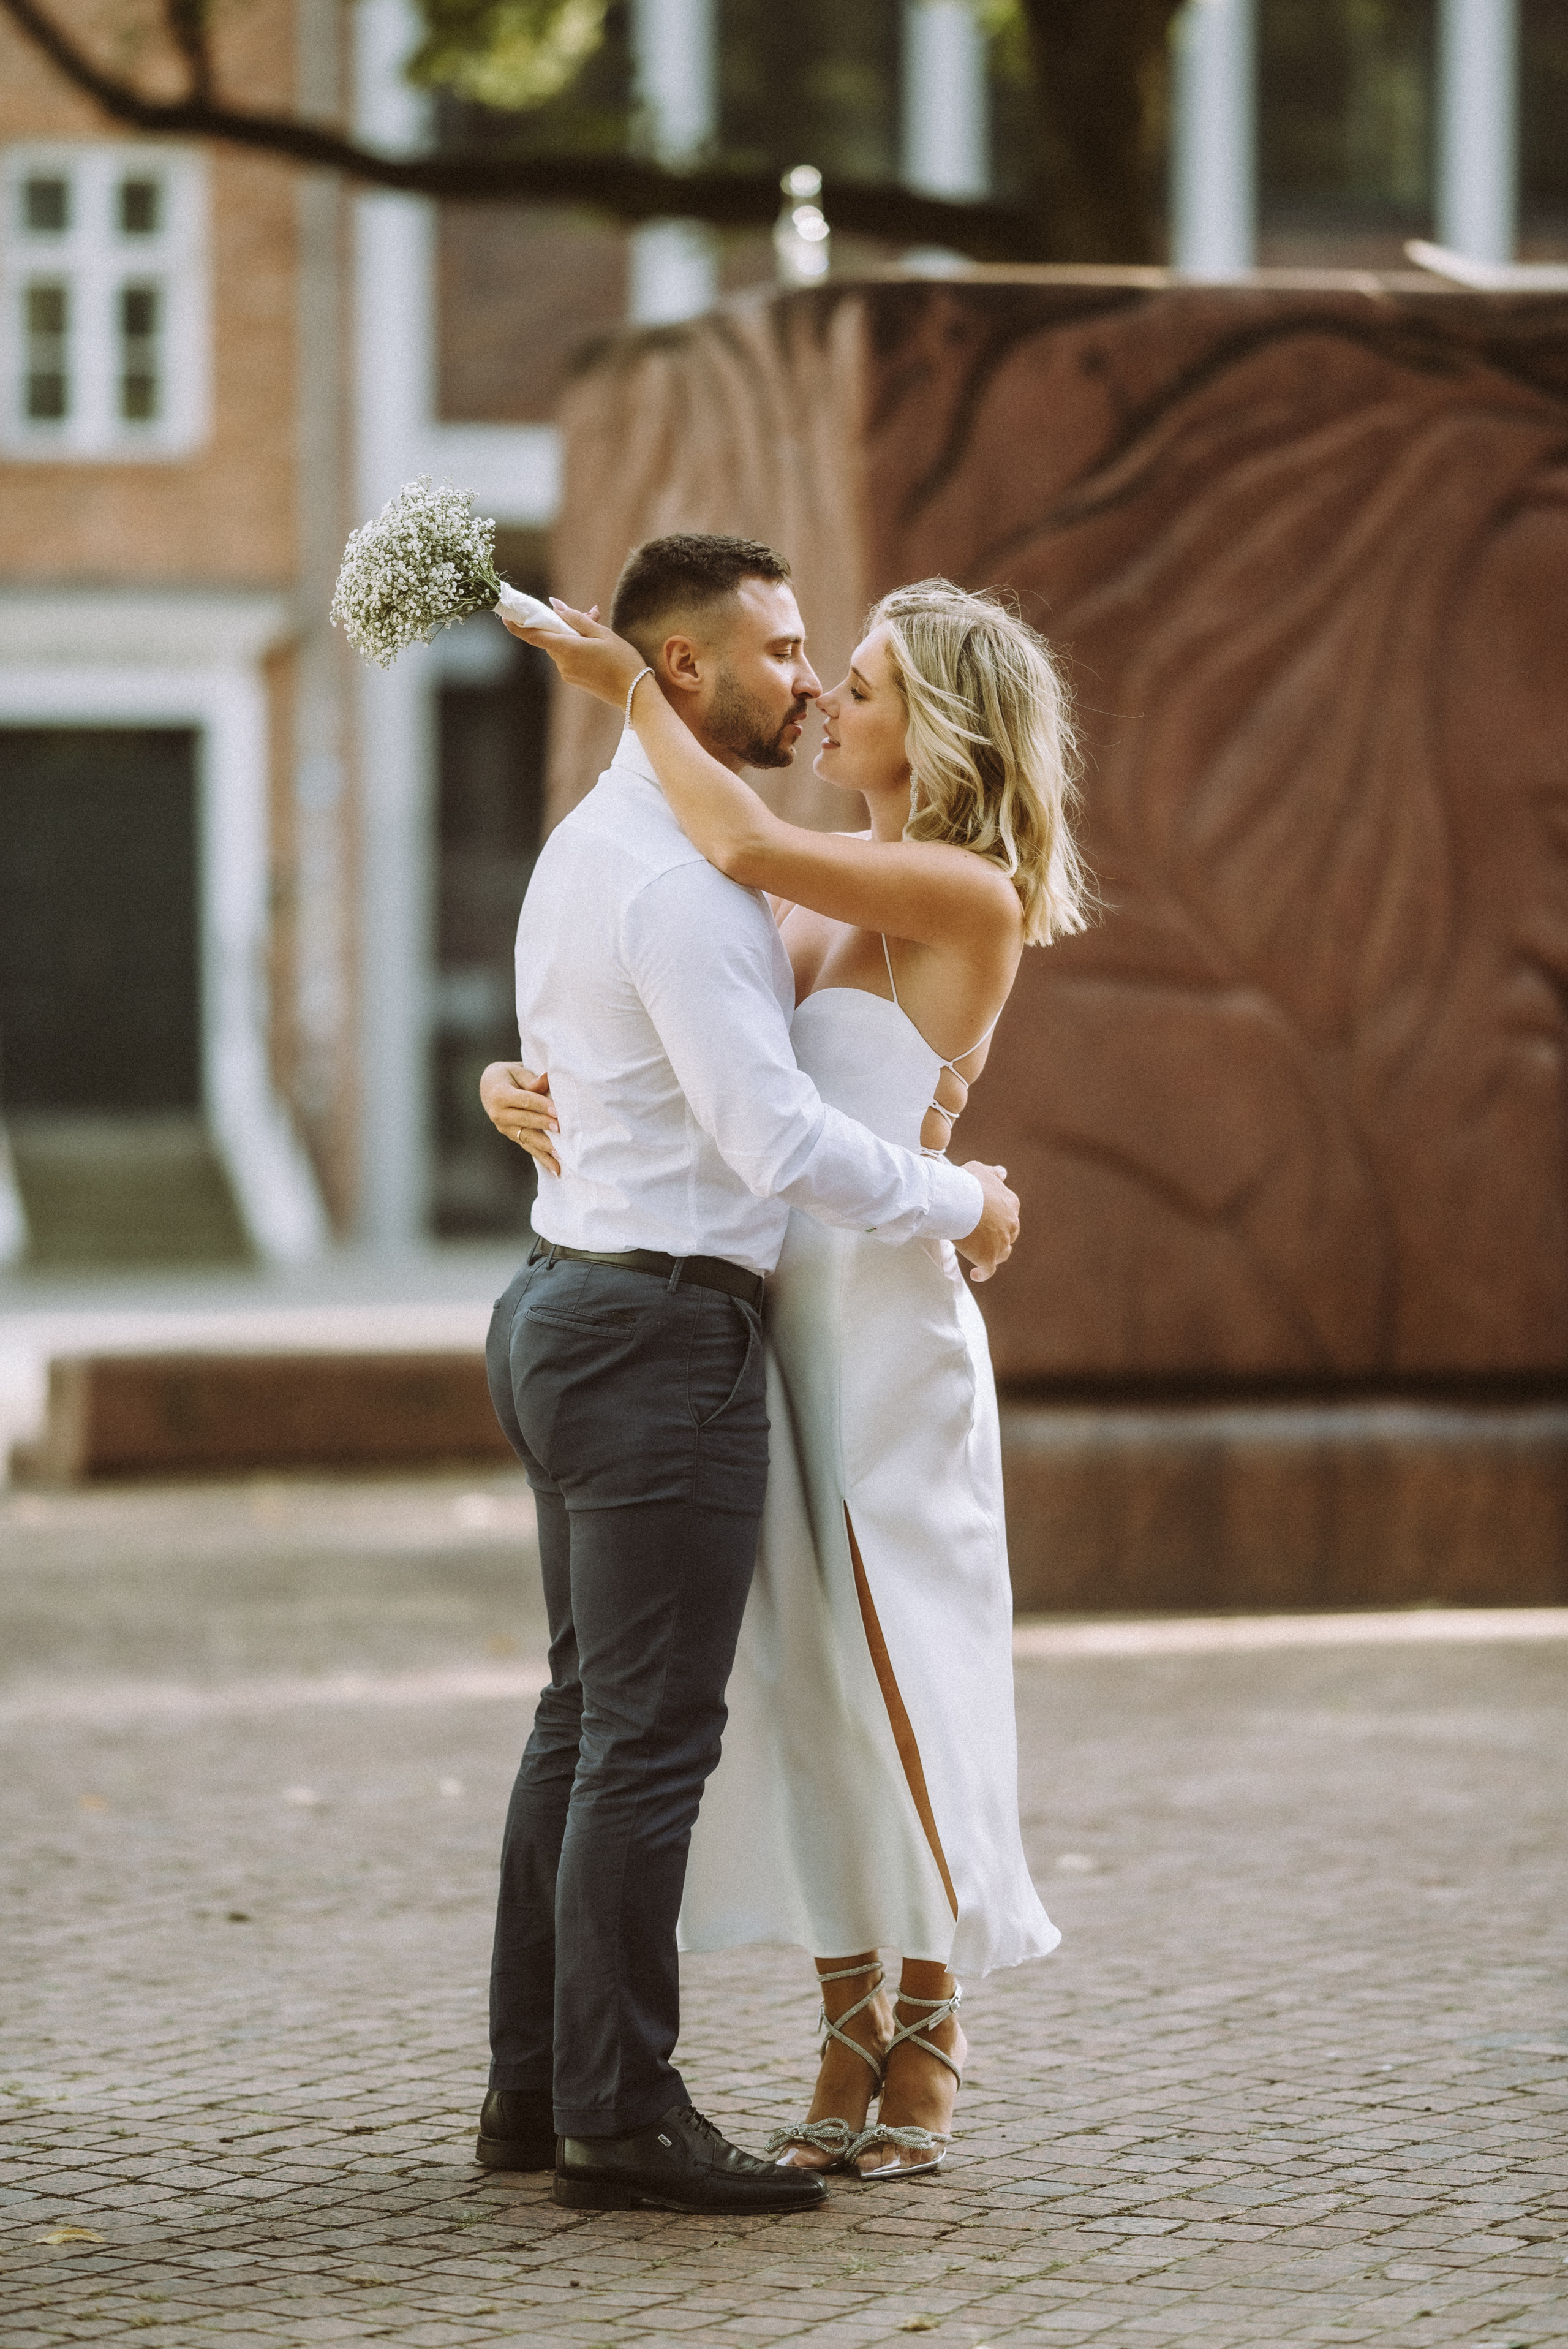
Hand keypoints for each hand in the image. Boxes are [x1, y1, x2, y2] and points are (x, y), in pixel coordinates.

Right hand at [479, 1061, 558, 1177]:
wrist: (489, 1086)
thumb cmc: (508, 1075)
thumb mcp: (517, 1071)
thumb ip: (532, 1080)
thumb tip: (547, 1078)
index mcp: (500, 1095)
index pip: (524, 1101)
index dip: (541, 1105)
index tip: (556, 1111)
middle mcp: (499, 1114)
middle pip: (525, 1120)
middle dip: (544, 1126)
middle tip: (561, 1131)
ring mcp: (504, 1128)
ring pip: (527, 1138)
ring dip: (544, 1148)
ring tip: (560, 1157)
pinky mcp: (511, 1136)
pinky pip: (528, 1146)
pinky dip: (542, 1157)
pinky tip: (555, 1168)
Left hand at [499, 596, 646, 710]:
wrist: (634, 694)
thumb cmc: (622, 661)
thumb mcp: (602, 633)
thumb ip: (576, 619)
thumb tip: (556, 606)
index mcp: (567, 649)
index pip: (534, 636)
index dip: (517, 626)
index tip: (506, 615)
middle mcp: (562, 663)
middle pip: (552, 638)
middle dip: (564, 624)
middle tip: (591, 614)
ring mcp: (567, 674)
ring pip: (562, 647)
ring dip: (574, 636)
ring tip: (599, 629)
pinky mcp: (573, 680)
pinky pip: (569, 658)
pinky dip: (578, 648)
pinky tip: (597, 647)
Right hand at [954, 1163, 1018, 1282]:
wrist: (957, 1200)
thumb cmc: (967, 1183)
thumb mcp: (981, 1170)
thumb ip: (993, 1174)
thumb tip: (1003, 1173)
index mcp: (1011, 1203)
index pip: (1009, 1214)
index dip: (998, 1217)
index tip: (986, 1218)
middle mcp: (1011, 1224)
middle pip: (1009, 1234)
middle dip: (998, 1236)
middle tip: (981, 1236)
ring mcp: (1001, 1242)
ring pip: (1002, 1253)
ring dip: (994, 1254)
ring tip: (981, 1254)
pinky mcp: (988, 1257)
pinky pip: (988, 1270)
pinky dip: (983, 1273)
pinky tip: (976, 1274)